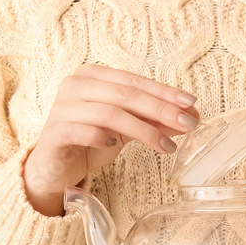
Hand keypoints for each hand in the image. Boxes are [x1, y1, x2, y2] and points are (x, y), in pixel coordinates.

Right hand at [22, 63, 201, 215]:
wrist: (54, 168)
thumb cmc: (90, 142)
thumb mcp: (127, 130)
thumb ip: (153, 120)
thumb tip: (191, 116)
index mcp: (93, 76)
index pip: (135, 81)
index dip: (164, 92)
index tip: (191, 104)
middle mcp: (75, 85)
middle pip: (126, 94)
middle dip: (161, 110)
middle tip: (188, 124)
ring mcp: (62, 107)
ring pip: (109, 113)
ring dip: (143, 130)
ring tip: (166, 147)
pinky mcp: (54, 132)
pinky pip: (82, 130)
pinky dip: (103, 137)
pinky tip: (115, 144)